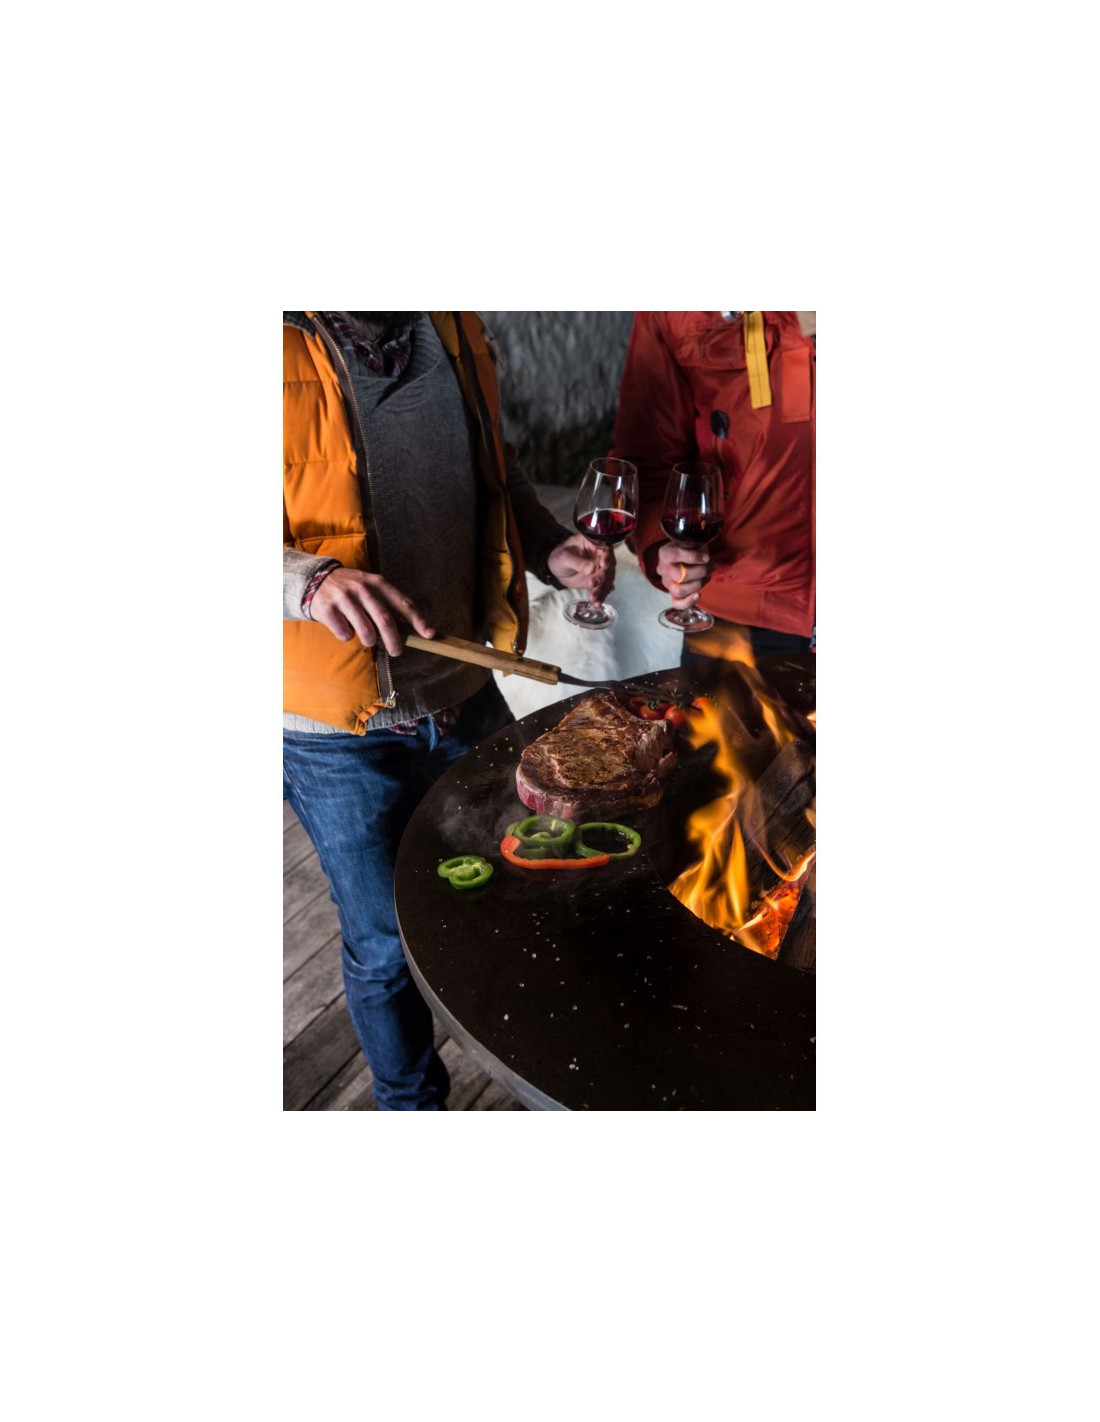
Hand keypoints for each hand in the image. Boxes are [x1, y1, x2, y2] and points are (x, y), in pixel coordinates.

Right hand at [308, 568, 434, 655]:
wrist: (314, 579)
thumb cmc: (350, 589)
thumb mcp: (370, 587)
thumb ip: (387, 604)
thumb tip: (411, 629)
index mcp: (377, 583)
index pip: (402, 603)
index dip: (417, 620)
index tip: (429, 634)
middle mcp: (362, 588)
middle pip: (385, 620)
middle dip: (394, 640)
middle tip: (397, 652)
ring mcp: (344, 598)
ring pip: (365, 630)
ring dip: (369, 640)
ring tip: (368, 639)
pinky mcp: (327, 609)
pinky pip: (344, 633)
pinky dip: (347, 636)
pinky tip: (344, 628)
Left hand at [547, 534, 614, 602]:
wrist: (557, 570)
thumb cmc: (559, 557)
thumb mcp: (565, 557)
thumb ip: (578, 562)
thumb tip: (591, 568)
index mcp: (593, 544)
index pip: (605, 548)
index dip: (607, 557)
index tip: (604, 565)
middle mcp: (600, 555)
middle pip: (609, 566)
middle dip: (603, 577)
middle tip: (593, 584)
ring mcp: (601, 568)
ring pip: (608, 579)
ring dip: (602, 589)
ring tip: (593, 598)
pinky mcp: (599, 580)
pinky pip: (603, 588)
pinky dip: (601, 596)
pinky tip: (597, 603)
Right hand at [656, 540, 709, 609]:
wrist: (684, 557)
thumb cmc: (689, 549)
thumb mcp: (691, 542)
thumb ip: (696, 546)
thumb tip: (705, 557)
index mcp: (665, 553)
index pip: (675, 555)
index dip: (693, 557)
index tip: (706, 558)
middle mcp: (663, 569)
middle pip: (680, 576)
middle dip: (700, 571)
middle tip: (711, 566)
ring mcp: (667, 583)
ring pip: (679, 590)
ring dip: (698, 584)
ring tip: (707, 575)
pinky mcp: (672, 594)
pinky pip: (677, 603)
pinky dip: (689, 602)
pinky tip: (698, 595)